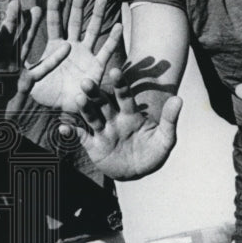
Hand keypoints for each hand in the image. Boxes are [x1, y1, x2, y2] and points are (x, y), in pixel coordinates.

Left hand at [0, 0, 67, 129]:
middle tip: (16, 2)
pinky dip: (53, 59)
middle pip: (6, 41)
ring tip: (38, 9)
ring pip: (23, 46)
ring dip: (30, 29)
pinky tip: (65, 47)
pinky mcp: (26, 82)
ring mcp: (14, 72)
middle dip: (11, 22)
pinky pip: (42, 69)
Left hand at [28, 0, 121, 112]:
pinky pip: (106, 51)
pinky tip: (119, 26)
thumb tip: (2, 49)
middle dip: (79, 5)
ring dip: (97, 15)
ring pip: (93, 30)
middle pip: (76, 21)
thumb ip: (19, 61)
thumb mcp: (29, 75)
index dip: (55, 9)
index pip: (55, 23)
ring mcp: (86, 55)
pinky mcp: (96, 67)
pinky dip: (113, 39)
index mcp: (55, 46)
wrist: (62, 109)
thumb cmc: (45, 92)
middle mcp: (72, 47)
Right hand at [59, 71, 182, 179]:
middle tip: (86, 81)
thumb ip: (170, 119)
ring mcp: (102, 131)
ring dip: (84, 108)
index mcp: (130, 114)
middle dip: (95, 93)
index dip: (120, 84)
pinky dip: (71, 132)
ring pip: (91, 117)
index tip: (116, 71)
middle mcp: (113, 119)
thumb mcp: (165, 138)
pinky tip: (63, 128)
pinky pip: (80, 137)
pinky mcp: (93, 145)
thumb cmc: (153, 152)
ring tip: (77, 99)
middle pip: (103, 103)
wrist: (139, 171)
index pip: (124, 96)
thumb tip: (179, 99)